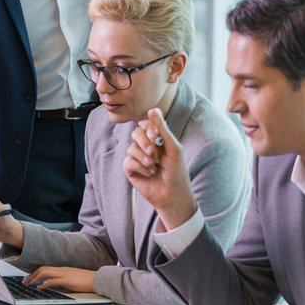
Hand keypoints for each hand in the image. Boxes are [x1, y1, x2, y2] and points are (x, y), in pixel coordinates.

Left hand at [23, 266, 96, 292]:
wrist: (97, 279)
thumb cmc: (87, 280)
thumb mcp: (72, 280)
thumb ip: (64, 281)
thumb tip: (56, 286)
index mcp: (63, 269)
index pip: (46, 268)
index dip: (36, 273)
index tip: (30, 278)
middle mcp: (62, 269)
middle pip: (43, 269)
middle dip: (32, 275)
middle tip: (25, 281)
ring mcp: (64, 274)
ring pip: (45, 272)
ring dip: (35, 278)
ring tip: (29, 284)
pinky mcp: (67, 280)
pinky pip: (52, 281)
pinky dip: (43, 284)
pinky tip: (39, 288)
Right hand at [123, 108, 197, 230]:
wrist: (172, 194)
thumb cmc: (177, 171)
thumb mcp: (173, 148)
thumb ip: (162, 129)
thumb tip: (152, 109)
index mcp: (156, 139)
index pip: (145, 124)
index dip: (148, 128)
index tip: (155, 136)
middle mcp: (145, 146)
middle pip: (135, 133)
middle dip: (145, 143)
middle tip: (155, 154)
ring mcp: (136, 157)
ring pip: (131, 147)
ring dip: (144, 158)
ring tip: (154, 167)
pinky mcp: (130, 169)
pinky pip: (128, 161)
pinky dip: (140, 167)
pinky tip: (149, 173)